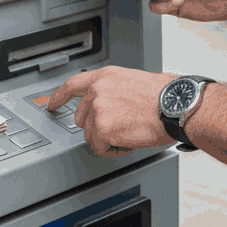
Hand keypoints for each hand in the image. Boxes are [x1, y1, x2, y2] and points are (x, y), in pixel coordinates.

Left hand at [47, 66, 176, 155]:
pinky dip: (113, 150)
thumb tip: (107, 106)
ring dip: (107, 139)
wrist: (174, 106)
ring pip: (91, 135)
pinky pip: (100, 148)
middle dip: (97, 127)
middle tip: (120, 128)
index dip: (59, 96)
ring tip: (129, 131)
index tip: (52, 103)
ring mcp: (98, 108)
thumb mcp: (131, 82)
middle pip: (81, 118)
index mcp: (105, 76)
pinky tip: (129, 140)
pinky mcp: (102, 127)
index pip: (73, 84)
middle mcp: (98, 90)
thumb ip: (112, 90)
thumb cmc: (162, 97)